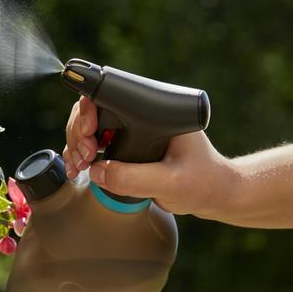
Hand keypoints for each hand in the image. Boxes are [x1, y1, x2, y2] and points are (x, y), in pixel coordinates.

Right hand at [62, 96, 237, 215]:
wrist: (216, 194)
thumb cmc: (204, 182)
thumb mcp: (171, 182)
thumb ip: (134, 178)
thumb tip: (96, 171)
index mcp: (154, 112)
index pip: (112, 96)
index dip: (90, 110)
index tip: (89, 132)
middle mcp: (141, 117)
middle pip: (93, 110)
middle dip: (79, 132)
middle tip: (85, 156)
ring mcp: (132, 132)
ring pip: (88, 127)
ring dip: (76, 145)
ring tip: (80, 166)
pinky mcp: (127, 148)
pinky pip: (94, 145)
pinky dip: (81, 155)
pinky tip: (78, 169)